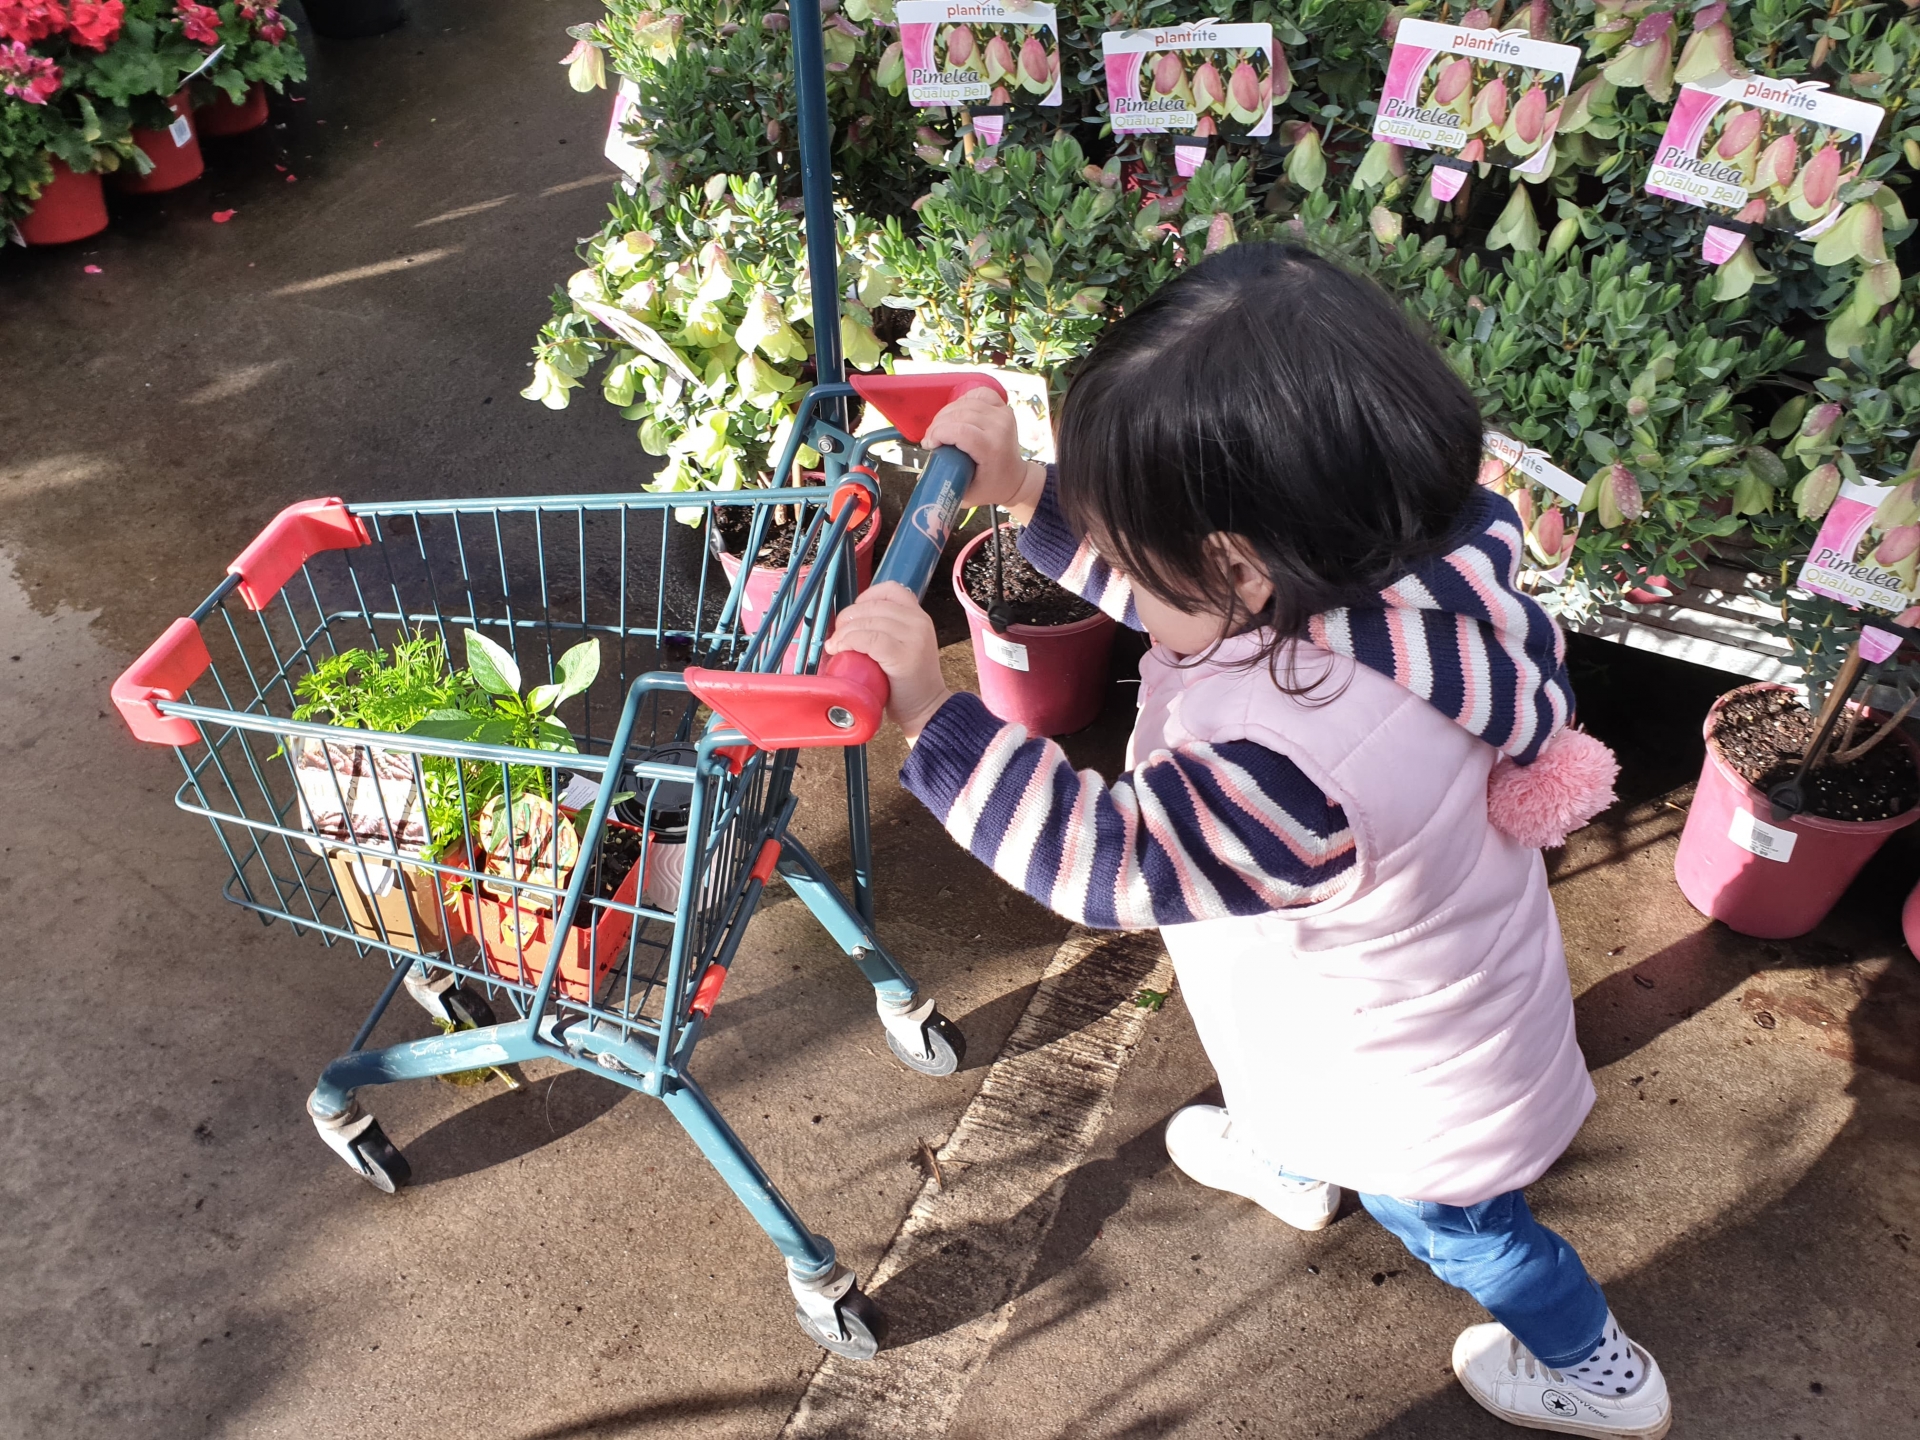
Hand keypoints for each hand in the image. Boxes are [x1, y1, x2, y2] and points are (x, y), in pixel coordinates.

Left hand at [824, 582, 951, 738]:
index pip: (890, 590)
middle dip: (847, 618)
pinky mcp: (902, 655)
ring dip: (844, 633)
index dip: (865, 597)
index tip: (853, 615)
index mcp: (919, 617)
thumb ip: (887, 631)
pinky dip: (849, 642)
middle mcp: (919, 622)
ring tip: (835, 647)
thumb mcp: (904, 647)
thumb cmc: (908, 684)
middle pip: (872, 606)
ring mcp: (913, 637)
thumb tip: (849, 622)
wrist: (928, 711)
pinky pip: (868, 639)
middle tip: (837, 637)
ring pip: (867, 622)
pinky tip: (841, 651)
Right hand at [921, 388, 1046, 521]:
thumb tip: (923, 468)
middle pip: (959, 414)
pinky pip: (978, 393)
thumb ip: (944, 480)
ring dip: (946, 413)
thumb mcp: (966, 492)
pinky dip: (963, 400)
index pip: (960, 431)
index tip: (929, 445)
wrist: (1015, 479)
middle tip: (931, 439)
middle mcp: (1000, 427)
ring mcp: (1003, 415)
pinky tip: (956, 413)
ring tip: (940, 429)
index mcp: (992, 449)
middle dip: (938, 425)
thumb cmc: (990, 487)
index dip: (938, 433)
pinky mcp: (1003, 408)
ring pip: (965, 403)